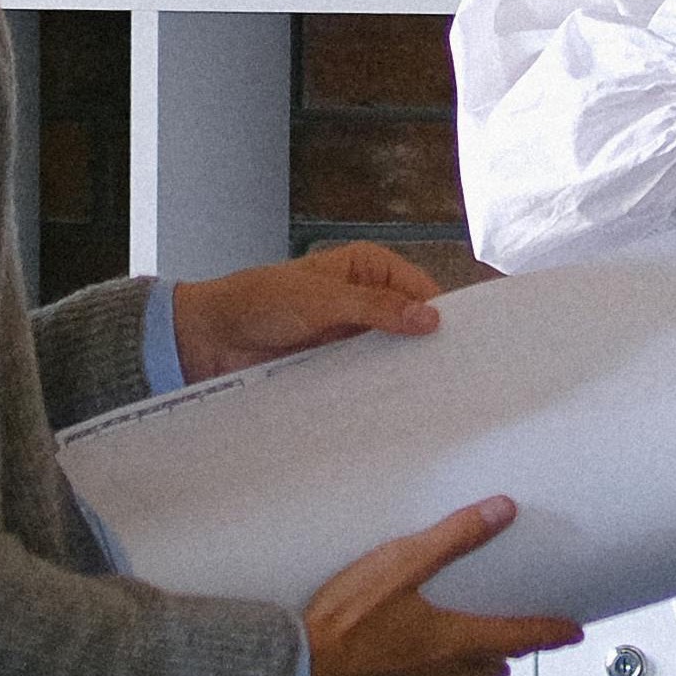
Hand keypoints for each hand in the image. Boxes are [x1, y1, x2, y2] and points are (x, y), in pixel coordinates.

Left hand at [170, 240, 445, 385]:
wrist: (212, 338)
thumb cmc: (260, 302)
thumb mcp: (322, 300)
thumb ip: (375, 308)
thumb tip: (428, 318)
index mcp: (368, 267)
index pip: (420, 289)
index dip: (442, 314)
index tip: (463, 343)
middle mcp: (366, 298)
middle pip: (410, 322)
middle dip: (426, 345)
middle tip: (454, 377)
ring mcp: (352, 334)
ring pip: (391, 352)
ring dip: (404, 371)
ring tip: (433, 398)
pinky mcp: (337, 364)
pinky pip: (368, 375)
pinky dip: (380, 388)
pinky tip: (396, 407)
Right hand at [298, 497, 581, 675]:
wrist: (294, 672)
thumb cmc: (344, 622)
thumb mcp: (402, 563)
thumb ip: (454, 537)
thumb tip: (501, 511)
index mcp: (452, 643)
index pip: (517, 638)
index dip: (548, 633)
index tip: (570, 633)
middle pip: (487, 671)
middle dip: (505, 656)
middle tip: (515, 646)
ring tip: (469, 665)